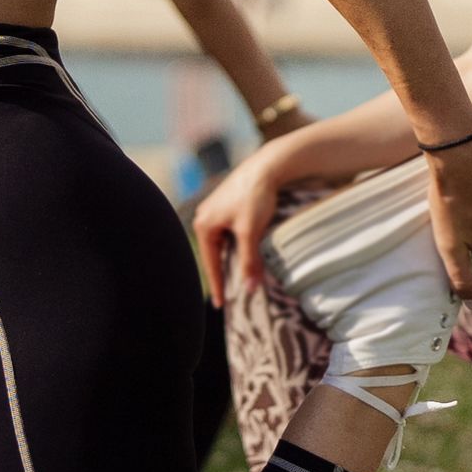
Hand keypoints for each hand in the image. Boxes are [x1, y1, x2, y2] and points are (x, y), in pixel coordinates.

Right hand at [190, 138, 295, 304]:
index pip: (210, 264)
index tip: (220, 306)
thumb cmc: (255, 196)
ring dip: (231, 259)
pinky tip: (245, 254)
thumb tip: (249, 288)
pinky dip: (236, 247)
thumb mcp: (250, 232)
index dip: (217, 285)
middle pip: (214, 254)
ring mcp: (215, 210)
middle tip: (230, 297)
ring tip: (239, 278)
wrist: (267, 166)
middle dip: (223, 273)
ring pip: (223, 244)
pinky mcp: (227, 205)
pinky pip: (228, 233)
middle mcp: (204, 217)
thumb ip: (248, 261)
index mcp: (204, 224)